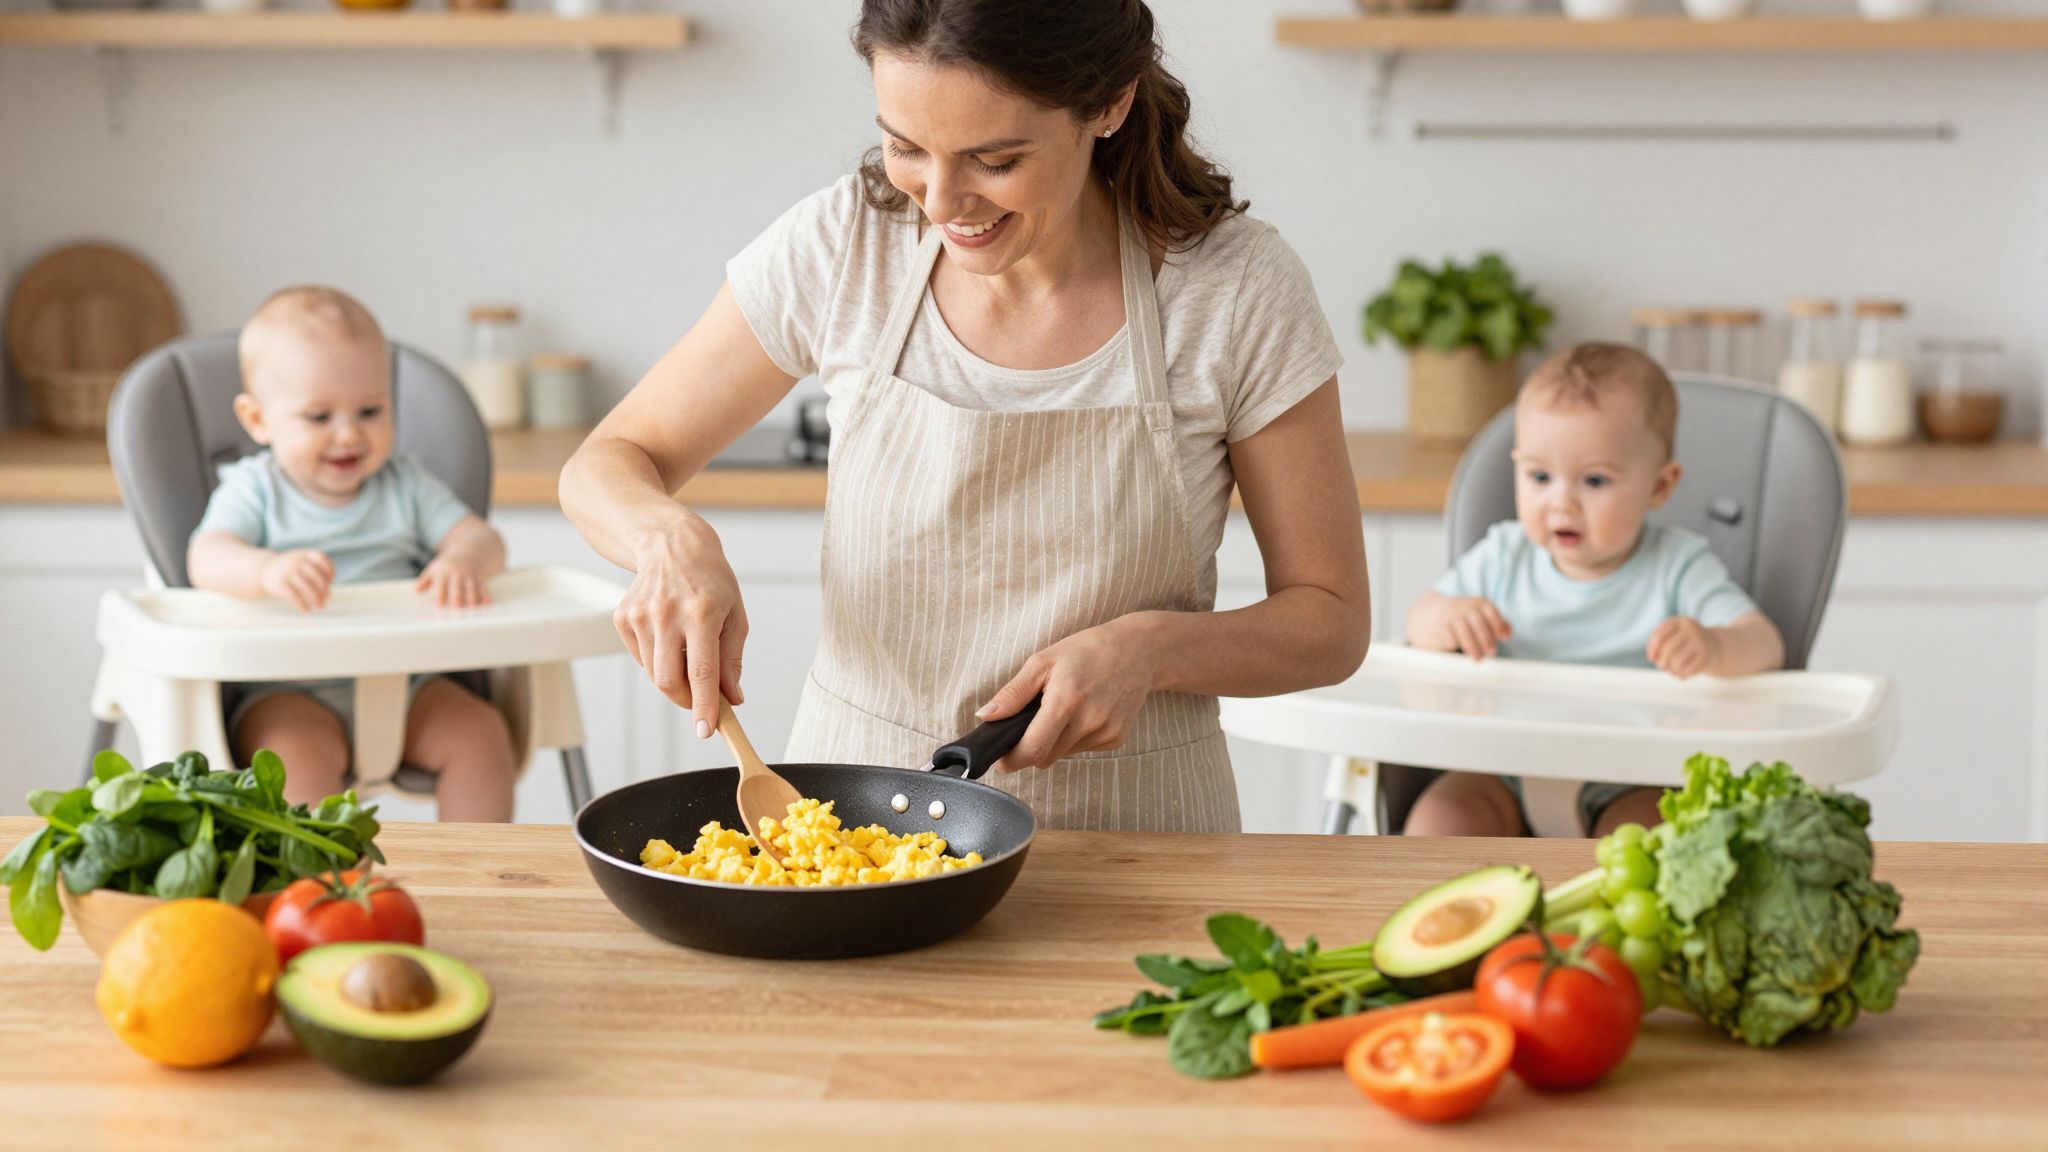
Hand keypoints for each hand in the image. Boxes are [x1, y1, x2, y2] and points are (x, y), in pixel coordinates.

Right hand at [260, 549, 333, 612]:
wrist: (263, 570)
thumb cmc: (290, 570)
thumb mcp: (302, 564)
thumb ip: (317, 576)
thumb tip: (328, 596)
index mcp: (303, 554)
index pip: (321, 557)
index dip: (329, 569)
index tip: (330, 579)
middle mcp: (295, 561)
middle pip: (316, 576)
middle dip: (324, 589)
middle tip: (326, 599)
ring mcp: (287, 572)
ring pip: (306, 588)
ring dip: (316, 599)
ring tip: (320, 607)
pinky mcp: (279, 584)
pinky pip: (294, 596)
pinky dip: (302, 605)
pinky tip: (306, 611)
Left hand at [416, 553, 492, 608]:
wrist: (469, 551)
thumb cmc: (448, 564)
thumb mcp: (435, 568)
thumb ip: (425, 580)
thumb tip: (416, 591)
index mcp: (444, 572)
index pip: (441, 586)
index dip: (440, 595)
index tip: (439, 605)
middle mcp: (457, 574)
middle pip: (457, 587)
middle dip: (457, 596)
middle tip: (456, 607)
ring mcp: (469, 575)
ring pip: (471, 587)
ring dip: (472, 596)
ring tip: (472, 606)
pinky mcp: (480, 577)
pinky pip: (483, 586)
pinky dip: (485, 594)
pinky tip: (487, 602)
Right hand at [613, 518, 747, 738]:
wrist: (671, 545)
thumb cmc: (711, 581)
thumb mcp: (735, 615)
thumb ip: (732, 660)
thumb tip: (733, 699)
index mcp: (702, 613)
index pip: (702, 671)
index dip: (705, 705)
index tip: (707, 731)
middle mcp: (667, 614)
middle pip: (670, 680)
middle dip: (687, 700)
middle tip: (702, 700)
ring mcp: (640, 615)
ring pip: (654, 673)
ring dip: (674, 678)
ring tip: (688, 652)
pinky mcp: (623, 617)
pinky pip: (641, 658)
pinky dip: (657, 660)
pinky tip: (668, 636)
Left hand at [977, 617, 1157, 773]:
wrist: (1139, 651)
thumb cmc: (1087, 650)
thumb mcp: (1043, 661)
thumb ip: (1013, 693)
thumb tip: (985, 717)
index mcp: (1066, 700)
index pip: (1032, 749)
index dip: (1011, 759)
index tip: (1000, 758)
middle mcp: (1089, 722)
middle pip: (1045, 757)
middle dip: (1031, 747)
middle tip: (1030, 723)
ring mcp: (1106, 733)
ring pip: (1063, 754)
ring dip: (1054, 741)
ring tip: (1064, 709)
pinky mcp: (1116, 739)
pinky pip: (1083, 749)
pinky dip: (1075, 738)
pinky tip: (1084, 712)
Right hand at [1441, 597, 1511, 660]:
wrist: (1436, 611)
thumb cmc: (1468, 617)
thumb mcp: (1484, 616)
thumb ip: (1500, 624)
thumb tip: (1507, 635)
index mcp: (1480, 604)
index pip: (1491, 613)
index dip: (1498, 625)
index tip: (1504, 639)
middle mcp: (1466, 607)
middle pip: (1479, 623)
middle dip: (1486, 639)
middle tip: (1492, 653)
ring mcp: (1453, 615)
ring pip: (1465, 632)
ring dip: (1473, 647)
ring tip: (1478, 659)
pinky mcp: (1441, 625)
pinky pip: (1450, 636)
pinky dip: (1455, 644)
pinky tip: (1457, 649)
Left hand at [1648, 616, 1720, 678]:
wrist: (1716, 646)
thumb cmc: (1686, 643)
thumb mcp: (1673, 638)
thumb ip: (1660, 646)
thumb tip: (1654, 659)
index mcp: (1680, 621)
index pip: (1659, 636)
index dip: (1652, 649)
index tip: (1651, 658)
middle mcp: (1692, 629)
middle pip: (1668, 648)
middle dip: (1661, 661)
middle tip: (1662, 666)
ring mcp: (1700, 642)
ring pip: (1677, 661)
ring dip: (1671, 670)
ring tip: (1672, 671)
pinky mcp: (1706, 656)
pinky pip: (1688, 670)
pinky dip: (1681, 675)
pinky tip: (1682, 675)